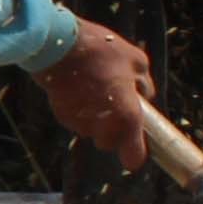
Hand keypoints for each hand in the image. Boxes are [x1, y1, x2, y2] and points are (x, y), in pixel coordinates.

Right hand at [41, 21, 155, 172]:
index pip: (133, 157)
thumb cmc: (103, 52)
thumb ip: (144, 84)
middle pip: (108, 143)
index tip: (134, 144)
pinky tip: (77, 87)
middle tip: (113, 104)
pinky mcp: (61, 115)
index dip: (134, 153)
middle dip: (111, 129)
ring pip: (90, 129)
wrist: (58, 46)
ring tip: (93, 90)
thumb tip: (143, 95)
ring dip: (94, 118)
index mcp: (127, 117)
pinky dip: (78, 109)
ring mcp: (79, 123)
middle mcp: (103, 127)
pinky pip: (75, 119)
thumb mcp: (136, 60)